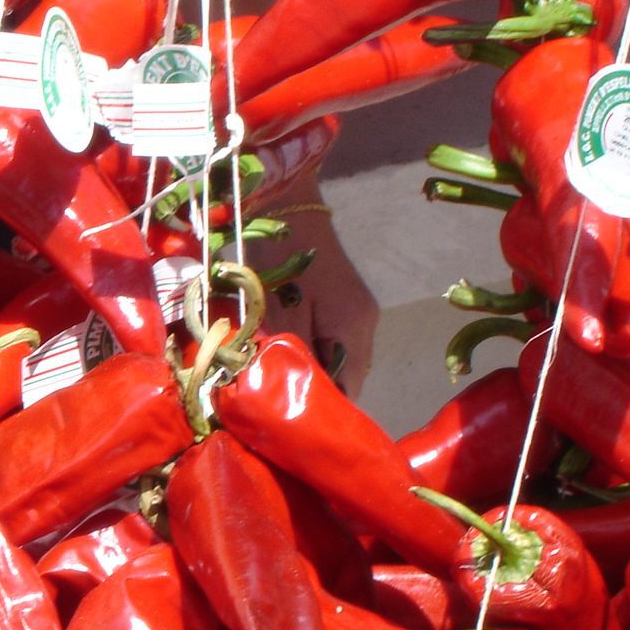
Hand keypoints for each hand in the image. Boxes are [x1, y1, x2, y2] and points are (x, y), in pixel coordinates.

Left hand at [247, 181, 380, 396]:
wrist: (283, 198)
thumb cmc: (276, 255)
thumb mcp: (276, 311)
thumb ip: (284, 355)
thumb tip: (280, 398)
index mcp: (354, 330)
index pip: (347, 391)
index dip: (318, 414)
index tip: (284, 431)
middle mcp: (363, 325)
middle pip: (340, 379)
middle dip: (307, 396)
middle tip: (267, 413)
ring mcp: (353, 312)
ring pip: (330, 361)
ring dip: (302, 374)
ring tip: (266, 389)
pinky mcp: (337, 301)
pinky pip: (323, 341)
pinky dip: (301, 353)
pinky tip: (274, 358)